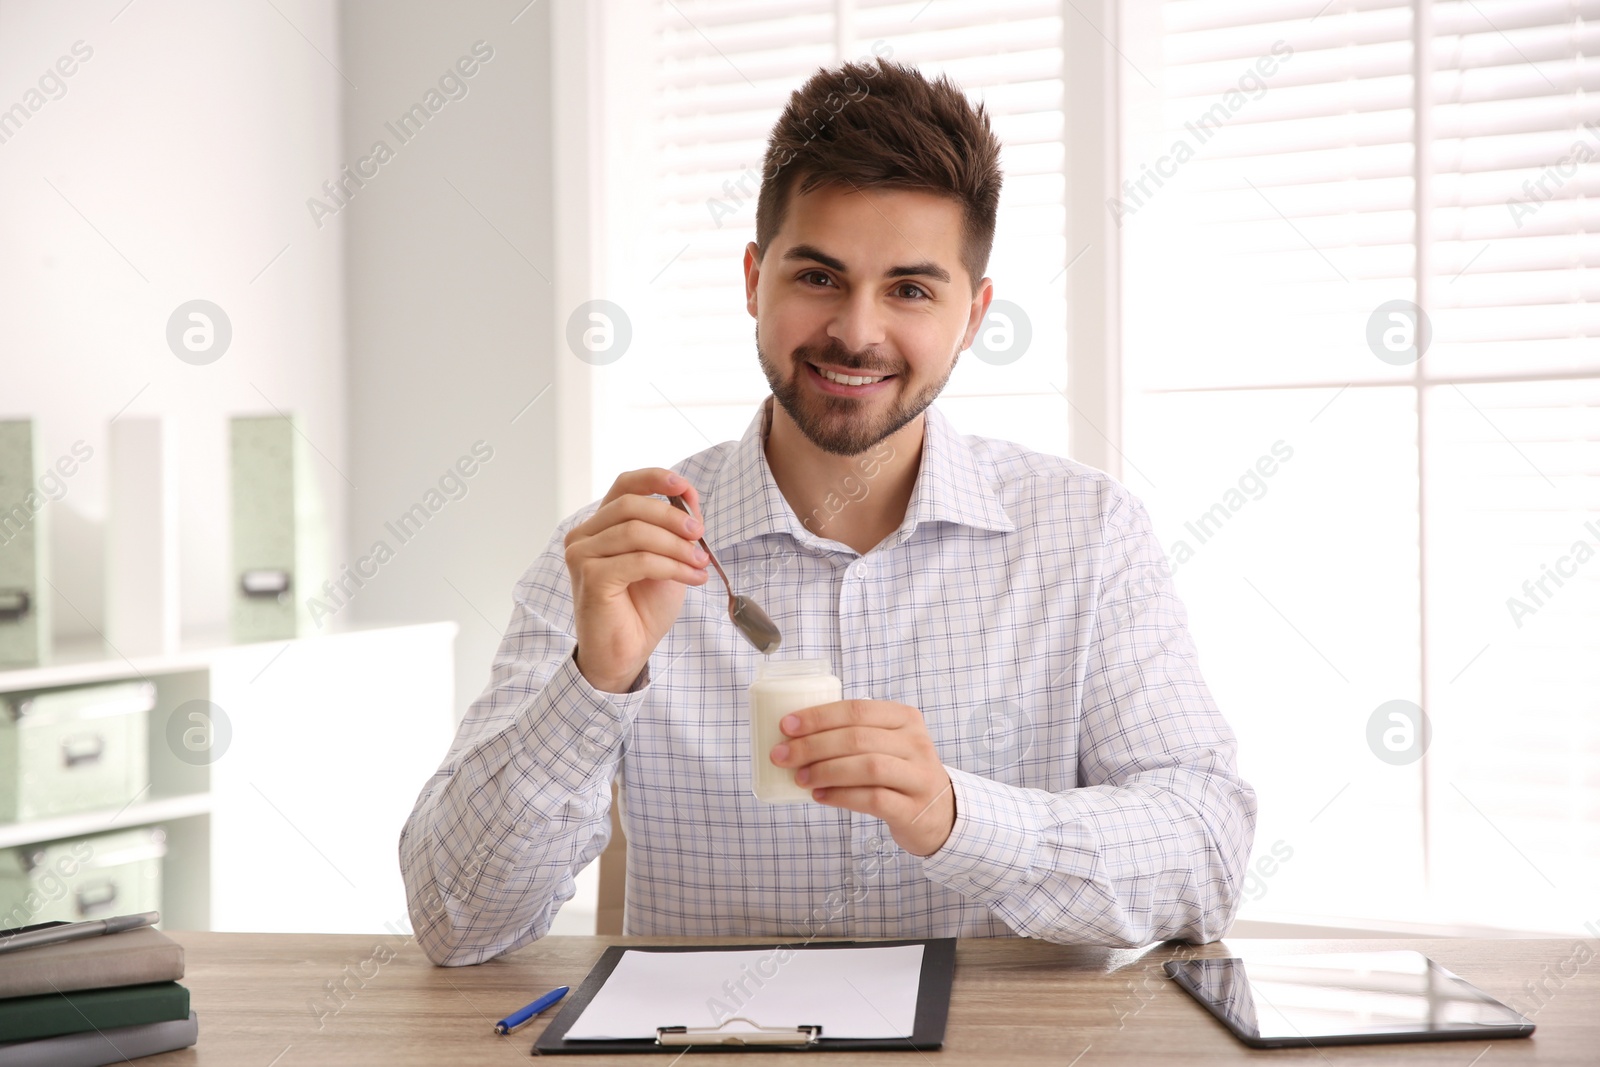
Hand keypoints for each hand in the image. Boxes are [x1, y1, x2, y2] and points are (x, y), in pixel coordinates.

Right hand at [564, 468, 709, 692]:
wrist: (626, 652)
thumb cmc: (642, 608)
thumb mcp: (666, 558)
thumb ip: (672, 528)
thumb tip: (690, 496)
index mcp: (600, 526)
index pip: (624, 486)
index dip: (654, 478)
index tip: (685, 486)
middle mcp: (584, 536)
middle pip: (632, 505)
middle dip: (673, 517)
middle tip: (700, 535)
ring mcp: (582, 555)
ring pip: (637, 532)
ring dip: (677, 546)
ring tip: (700, 563)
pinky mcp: (591, 577)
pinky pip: (640, 560)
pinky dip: (672, 566)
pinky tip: (693, 577)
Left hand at [769, 699, 954, 856]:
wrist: (940, 813)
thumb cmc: (899, 772)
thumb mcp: (887, 743)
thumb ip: (853, 735)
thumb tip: (794, 738)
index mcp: (905, 718)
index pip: (857, 709)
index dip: (819, 716)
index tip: (786, 726)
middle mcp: (915, 743)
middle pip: (858, 738)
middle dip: (813, 745)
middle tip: (782, 755)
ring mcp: (918, 777)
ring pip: (868, 766)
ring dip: (826, 771)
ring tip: (800, 778)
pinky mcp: (913, 809)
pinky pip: (874, 799)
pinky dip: (842, 796)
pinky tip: (821, 797)